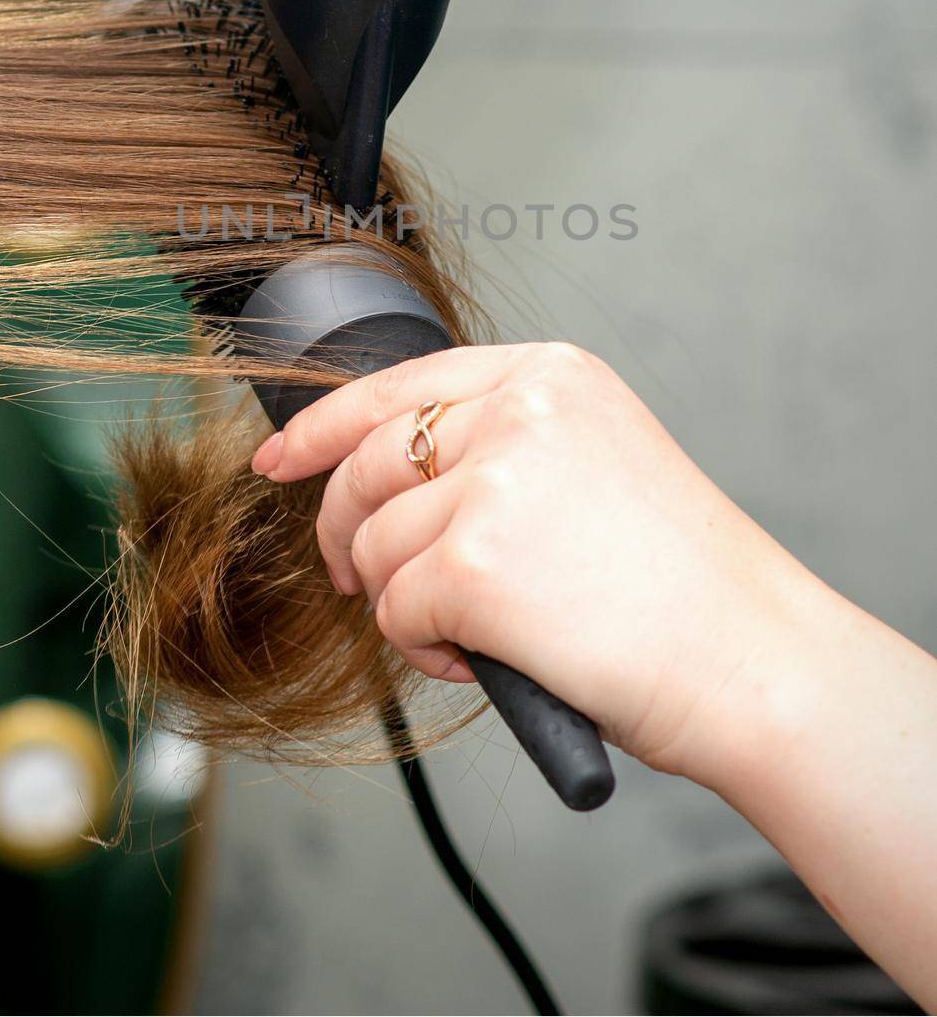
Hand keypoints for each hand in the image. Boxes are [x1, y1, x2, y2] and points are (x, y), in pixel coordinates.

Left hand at [251, 342, 827, 784]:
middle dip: (345, 531)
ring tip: (477, 633)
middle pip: (366, 464)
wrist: (752, 658)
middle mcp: (516, 410)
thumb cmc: (682, 584)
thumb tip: (392, 480)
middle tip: (356, 581)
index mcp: (549, 374)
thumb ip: (505, 448)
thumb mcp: (599, 463)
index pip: (399, 383)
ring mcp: (492, 481)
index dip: (323, 425)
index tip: (279, 457)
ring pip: (374, 547)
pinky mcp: (472, 563)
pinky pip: (395, 613)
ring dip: (403, 603)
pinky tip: (488, 657)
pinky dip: (425, 650)